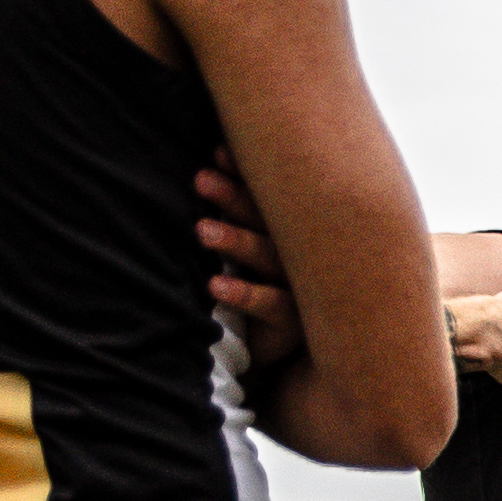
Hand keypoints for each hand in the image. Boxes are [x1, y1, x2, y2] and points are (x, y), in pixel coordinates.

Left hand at [195, 161, 306, 372]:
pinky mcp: (294, 321)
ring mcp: (300, 285)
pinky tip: (213, 284)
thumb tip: (206, 165)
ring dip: (235, 240)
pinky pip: (268, 304)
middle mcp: (298, 252)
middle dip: (233, 198)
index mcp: (286, 230)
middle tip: (201, 180)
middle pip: (267, 219)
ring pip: (268, 257)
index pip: (267, 195)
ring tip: (202, 230)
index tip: (216, 154)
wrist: (276, 347)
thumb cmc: (259, 286)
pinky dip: (242, 292)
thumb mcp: (249, 248)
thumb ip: (236, 215)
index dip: (243, 174)